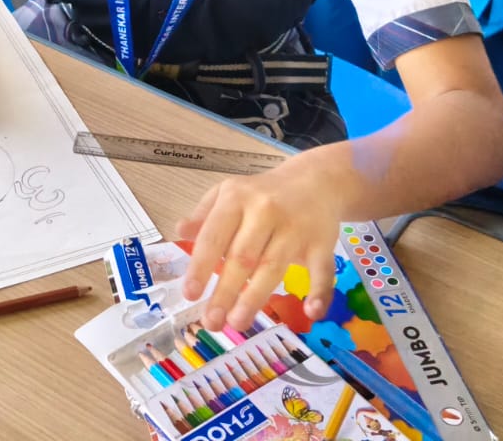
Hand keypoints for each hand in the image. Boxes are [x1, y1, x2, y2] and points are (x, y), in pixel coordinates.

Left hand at [175, 158, 343, 332]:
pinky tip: (312, 313)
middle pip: (243, 256)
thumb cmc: (263, 194)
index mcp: (236, 198)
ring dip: (255, 297)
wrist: (315, 180)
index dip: (200, 266)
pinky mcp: (323, 242)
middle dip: (225, 291)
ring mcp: (295, 227)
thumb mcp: (229, 194)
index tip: (190, 294)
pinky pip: (322, 270)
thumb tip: (179, 231)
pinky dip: (320, 293)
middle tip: (212, 322)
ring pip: (273, 266)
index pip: (214, 236)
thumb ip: (204, 215)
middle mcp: (265, 210)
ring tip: (238, 322)